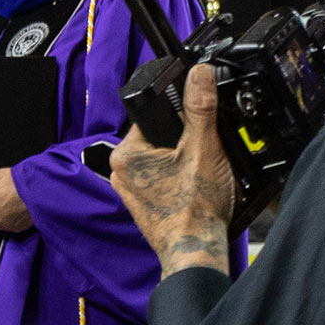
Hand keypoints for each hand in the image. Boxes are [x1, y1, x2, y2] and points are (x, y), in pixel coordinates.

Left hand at [111, 64, 237, 278]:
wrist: (196, 251)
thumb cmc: (195, 209)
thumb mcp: (203, 147)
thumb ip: (200, 107)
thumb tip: (198, 73)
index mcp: (125, 153)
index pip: (154, 113)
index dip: (181, 115)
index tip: (198, 128)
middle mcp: (121, 171)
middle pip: (161, 135)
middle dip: (184, 140)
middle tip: (201, 156)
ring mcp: (132, 190)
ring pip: (164, 157)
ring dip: (183, 159)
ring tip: (199, 175)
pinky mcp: (144, 204)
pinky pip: (163, 178)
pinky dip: (179, 178)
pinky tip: (194, 188)